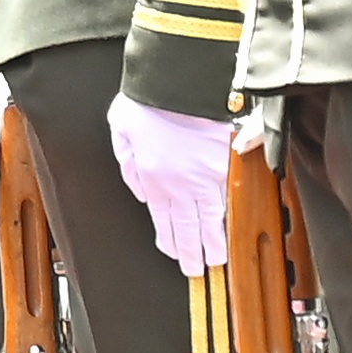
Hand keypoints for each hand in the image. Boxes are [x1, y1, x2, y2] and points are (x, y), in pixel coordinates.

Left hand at [109, 91, 232, 276]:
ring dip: (213, 242)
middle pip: (187, 227)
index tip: (174, 254)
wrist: (178, 83)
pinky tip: (230, 230)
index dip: (169, 240)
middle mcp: (179, 183)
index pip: (162, 219)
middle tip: (196, 270)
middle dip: (191, 251)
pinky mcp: (226, 165)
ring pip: (210, 219)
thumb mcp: (121, 133)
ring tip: (216, 260)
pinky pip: (227, 199)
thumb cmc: (146, 102)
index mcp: (151, 177)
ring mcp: (205, 177)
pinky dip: (228, 218)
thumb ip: (129, 166)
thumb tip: (140, 192)